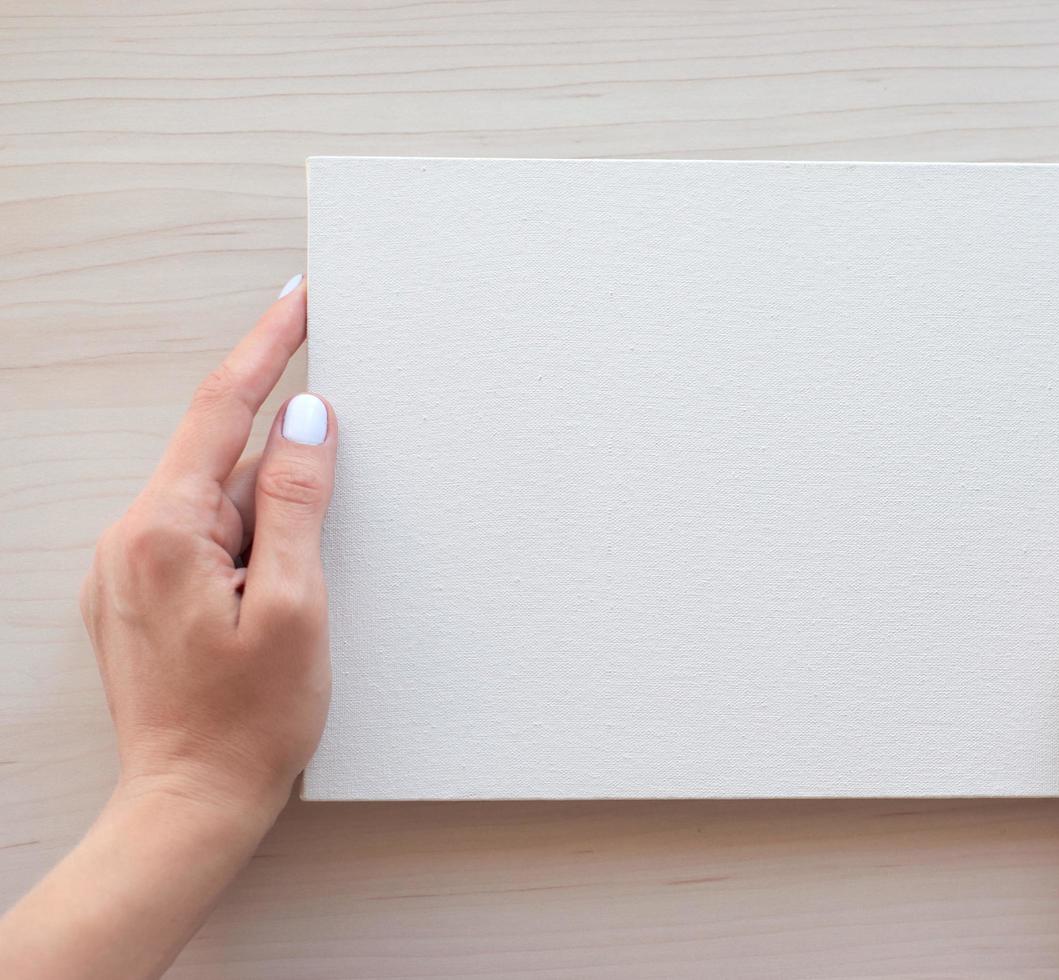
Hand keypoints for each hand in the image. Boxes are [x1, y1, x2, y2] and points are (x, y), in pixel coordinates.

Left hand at [82, 276, 335, 819]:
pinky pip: (204, 540)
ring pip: (219, 506)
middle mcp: (131, 537)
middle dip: (285, 483)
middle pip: (224, 462)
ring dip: (270, 532)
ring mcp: (129, 568)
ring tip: (284, 616)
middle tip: (312, 557)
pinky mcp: (140, 595)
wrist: (188, 804)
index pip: (223, 409)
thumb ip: (299, 502)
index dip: (267, 348)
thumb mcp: (296, 605)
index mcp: (164, 530)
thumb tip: (309, 420)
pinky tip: (269, 607)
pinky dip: (249, 550)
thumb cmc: (248, 720)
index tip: (298, 300)